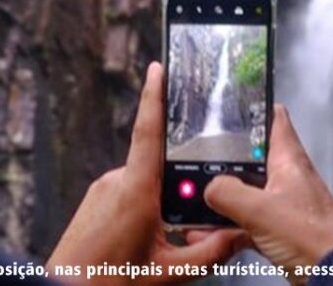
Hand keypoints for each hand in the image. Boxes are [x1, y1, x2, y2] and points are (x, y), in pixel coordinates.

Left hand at [47, 62, 246, 283]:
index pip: (148, 131)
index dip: (154, 96)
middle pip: (158, 167)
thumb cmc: (107, 285)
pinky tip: (142, 244)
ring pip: (144, 186)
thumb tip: (240, 236)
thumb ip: (210, 252)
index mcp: (135, 190)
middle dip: (177, 189)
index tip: (158, 68)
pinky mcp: (93, 204)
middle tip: (179, 227)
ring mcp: (101, 193)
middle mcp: (115, 183)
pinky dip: (142, 213)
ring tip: (157, 247)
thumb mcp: (169, 273)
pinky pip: (127, 196)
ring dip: (159, 207)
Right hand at [203, 105, 332, 277]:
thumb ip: (227, 193)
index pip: (273, 117)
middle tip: (200, 163)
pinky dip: (230, 226)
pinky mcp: (281, 229)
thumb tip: (208, 188)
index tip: (231, 103)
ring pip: (247, 191)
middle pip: (252, 157)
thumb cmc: (315, 239)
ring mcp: (285, 204)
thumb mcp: (259, 210)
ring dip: (224, 198)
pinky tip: (214, 234)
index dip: (253, 107)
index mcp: (289, 160)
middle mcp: (288, 177)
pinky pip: (249, 221)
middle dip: (224, 162)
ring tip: (199, 205)